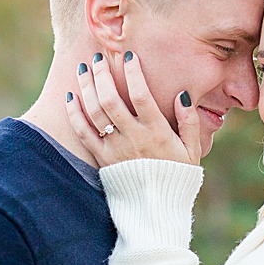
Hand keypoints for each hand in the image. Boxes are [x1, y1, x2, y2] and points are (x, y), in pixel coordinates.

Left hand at [64, 51, 201, 166]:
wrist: (156, 209)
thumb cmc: (176, 176)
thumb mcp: (192, 150)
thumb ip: (189, 121)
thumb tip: (182, 94)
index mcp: (156, 132)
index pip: (141, 95)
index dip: (133, 72)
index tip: (129, 55)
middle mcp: (133, 138)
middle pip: (111, 99)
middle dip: (103, 74)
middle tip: (99, 57)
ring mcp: (115, 148)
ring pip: (95, 112)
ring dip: (87, 87)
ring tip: (84, 69)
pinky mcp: (102, 159)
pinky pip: (83, 133)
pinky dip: (74, 113)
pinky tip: (71, 96)